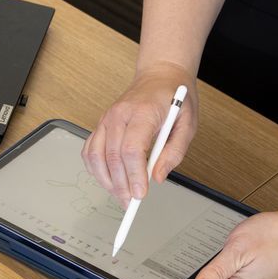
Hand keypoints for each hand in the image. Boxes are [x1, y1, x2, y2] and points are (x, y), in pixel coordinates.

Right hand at [84, 64, 198, 204]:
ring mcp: (106, 119)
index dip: (134, 176)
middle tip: (130, 202)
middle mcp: (119, 115)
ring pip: (95, 156)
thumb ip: (174, 152)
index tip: (140, 194)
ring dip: (105, 180)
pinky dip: (95, 168)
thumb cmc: (175, 98)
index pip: (131, 150)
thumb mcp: (188, 124)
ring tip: (119, 194)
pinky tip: (107, 179)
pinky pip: (89, 150)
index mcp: (143, 112)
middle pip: (112, 157)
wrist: (159, 76)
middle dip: (120, 185)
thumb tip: (157, 176)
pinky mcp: (101, 124)